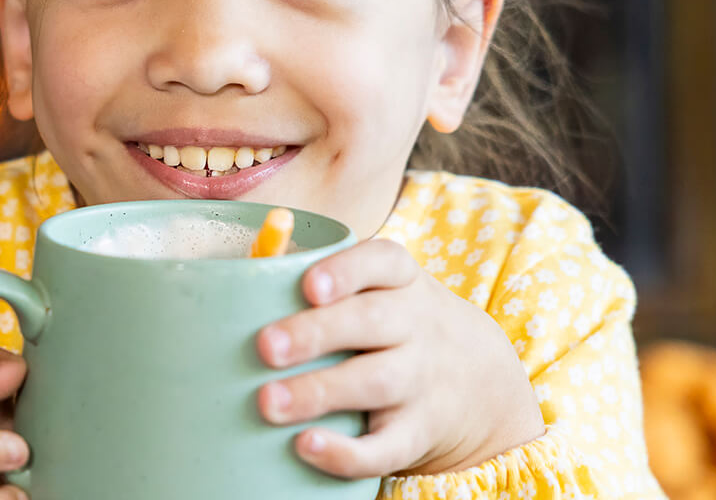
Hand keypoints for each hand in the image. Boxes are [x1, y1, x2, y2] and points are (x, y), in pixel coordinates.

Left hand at [255, 239, 544, 477]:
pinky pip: (387, 446)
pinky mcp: (418, 432)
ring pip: (375, 383)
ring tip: (269, 402)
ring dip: (319, 392)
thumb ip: (322, 280)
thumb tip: (233, 282)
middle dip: (316, 333)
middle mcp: (416, 325)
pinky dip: (348, 452)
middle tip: (265, 346)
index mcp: (402, 281)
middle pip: (372, 322)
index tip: (309, 287)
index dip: (346, 272)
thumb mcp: (383, 289)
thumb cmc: (398, 324)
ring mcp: (421, 380)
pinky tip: (306, 447)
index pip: (383, 262)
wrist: (482, 382)